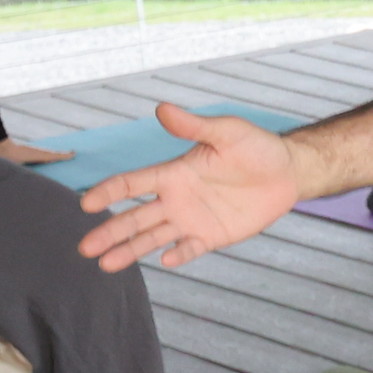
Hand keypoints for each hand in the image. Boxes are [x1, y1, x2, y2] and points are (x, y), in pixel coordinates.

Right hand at [76, 105, 304, 271]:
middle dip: (110, 232)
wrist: (288, 172)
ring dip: (129, 250)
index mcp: (172, 173)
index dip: (109, 192)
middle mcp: (174, 199)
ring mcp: (191, 219)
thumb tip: (162, 108)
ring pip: (152, 237)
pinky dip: (178, 254)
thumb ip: (195, 125)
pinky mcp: (211, 236)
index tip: (88, 204)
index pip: (132, 183)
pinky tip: (166, 260)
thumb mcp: (227, 132)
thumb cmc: (255, 147)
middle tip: (84, 248)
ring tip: (104, 264)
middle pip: (134, 217)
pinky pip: (189, 248)